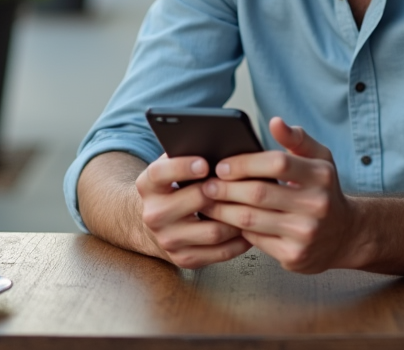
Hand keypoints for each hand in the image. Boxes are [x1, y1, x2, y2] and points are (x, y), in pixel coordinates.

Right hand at [134, 154, 251, 268]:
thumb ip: (187, 154)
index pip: (160, 173)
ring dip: (238, 218)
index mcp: (148, 185)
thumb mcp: (173, 167)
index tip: (205, 163)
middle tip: (247, 183)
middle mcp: (153, 214)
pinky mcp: (183, 259)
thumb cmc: (175, 186)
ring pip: (213, 231)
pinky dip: (240, 242)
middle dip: (224, 192)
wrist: (159, 222)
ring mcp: (168, 240)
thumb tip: (221, 145)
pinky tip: (251, 229)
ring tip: (255, 206)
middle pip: (195, 200)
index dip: (183, 166)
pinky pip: (219, 253)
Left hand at [200, 117, 362, 273]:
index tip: (222, 166)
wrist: (346, 235)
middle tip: (205, 185)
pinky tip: (225, 222)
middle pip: (258, 193)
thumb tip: (275, 122)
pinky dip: (236, 230)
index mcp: (321, 175)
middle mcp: (316, 204)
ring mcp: (305, 233)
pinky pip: (254, 240)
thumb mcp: (320, 160)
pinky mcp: (293, 255)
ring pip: (251, 219)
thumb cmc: (325, 191)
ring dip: (223, 210)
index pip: (277, 163)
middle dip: (225, 188)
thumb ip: (297, 139)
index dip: (244, 163)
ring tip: (207, 202)